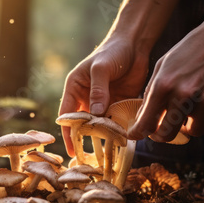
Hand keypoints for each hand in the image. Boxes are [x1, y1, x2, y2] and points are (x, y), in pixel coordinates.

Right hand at [57, 0, 188, 156]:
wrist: (135, 44)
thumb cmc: (112, 51)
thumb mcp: (101, 68)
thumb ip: (98, 90)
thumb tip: (96, 113)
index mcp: (75, 89)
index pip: (68, 115)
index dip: (68, 133)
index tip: (72, 150)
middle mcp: (87, 98)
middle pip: (84, 123)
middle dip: (86, 139)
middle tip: (90, 158)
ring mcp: (104, 102)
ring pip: (101, 125)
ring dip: (105, 137)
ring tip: (109, 153)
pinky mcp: (119, 104)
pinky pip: (117, 120)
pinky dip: (119, 130)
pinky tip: (124, 141)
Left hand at [128, 21, 203, 141]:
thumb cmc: (188, 50)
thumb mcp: (162, 67)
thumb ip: (151, 93)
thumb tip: (142, 118)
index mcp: (163, 85)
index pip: (146, 123)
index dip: (138, 133)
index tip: (136, 135)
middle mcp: (183, 95)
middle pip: (166, 135)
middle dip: (160, 135)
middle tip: (158, 129)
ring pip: (191, 133)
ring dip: (185, 127)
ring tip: (183, 113)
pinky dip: (202, 121)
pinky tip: (199, 108)